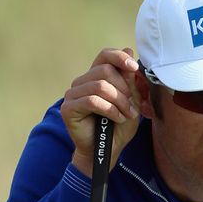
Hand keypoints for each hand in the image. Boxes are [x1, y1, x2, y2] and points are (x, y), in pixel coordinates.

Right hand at [61, 47, 141, 175]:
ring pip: (100, 86)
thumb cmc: (118, 127)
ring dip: (119, 102)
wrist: (107, 151)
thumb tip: (127, 50)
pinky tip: (117, 118)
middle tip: (131, 107)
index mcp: (96, 77)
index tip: (134, 68)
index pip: (104, 55)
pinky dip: (110, 110)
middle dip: (124, 89)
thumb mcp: (130, 101)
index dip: (119, 57)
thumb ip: (128, 79)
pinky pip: (92, 101)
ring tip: (126, 115)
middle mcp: (82, 82)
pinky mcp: (68, 108)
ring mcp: (72, 94)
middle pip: (105, 71)